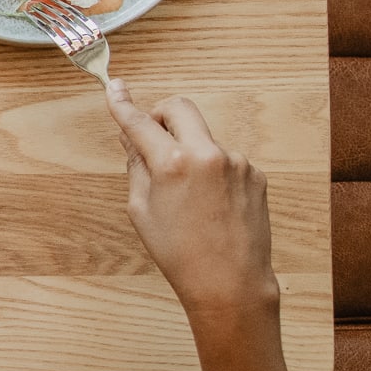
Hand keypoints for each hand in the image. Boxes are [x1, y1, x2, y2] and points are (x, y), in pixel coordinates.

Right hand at [105, 78, 278, 321]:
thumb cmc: (180, 253)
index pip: (139, 122)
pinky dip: (210, 169)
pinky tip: (209, 202)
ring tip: (187, 194)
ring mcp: (237, 162)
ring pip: (202, 137)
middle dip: (161, 115)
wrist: (230, 284)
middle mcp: (208, 154)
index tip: (114, 87)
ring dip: (188, 149)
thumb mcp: (141, 209)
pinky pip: (223, 158)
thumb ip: (137, 166)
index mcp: (173, 163)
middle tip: (152, 137)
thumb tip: (132, 138)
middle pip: (179, 108)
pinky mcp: (255, 174)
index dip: (122, 103)